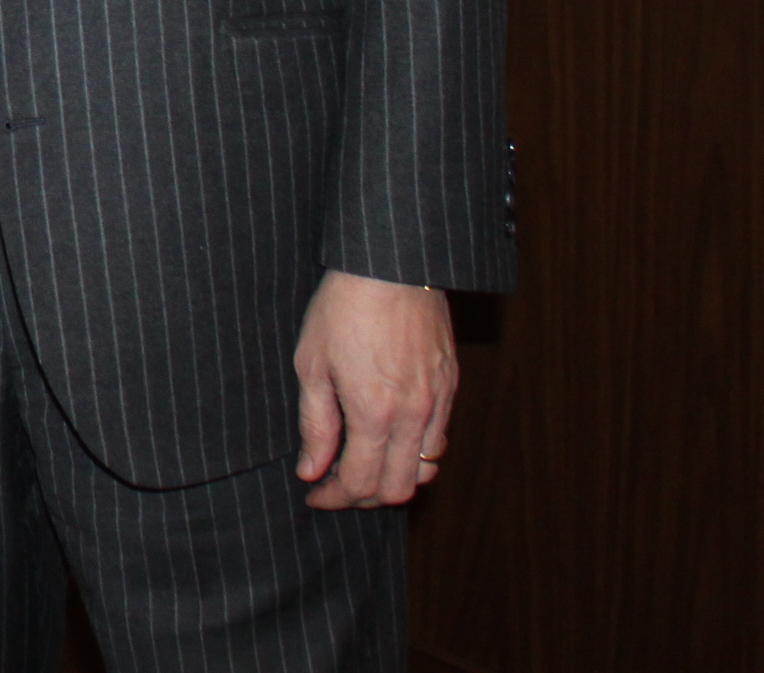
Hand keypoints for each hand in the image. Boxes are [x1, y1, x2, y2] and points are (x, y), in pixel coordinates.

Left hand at [293, 270, 457, 507]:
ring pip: (426, 469)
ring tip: (363, 464)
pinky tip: (389, 437)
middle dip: (364, 498)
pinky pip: (439, 438)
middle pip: (398, 489)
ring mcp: (438, 402)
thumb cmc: (343, 308)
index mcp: (375, 414)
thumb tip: (312, 469)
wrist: (392, 265)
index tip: (315, 493)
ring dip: (394, 478)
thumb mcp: (312, 364)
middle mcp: (414, 416)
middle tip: (337, 486)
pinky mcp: (451, 385)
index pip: (361, 483)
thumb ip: (316, 424)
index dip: (335, 498)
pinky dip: (416, 453)